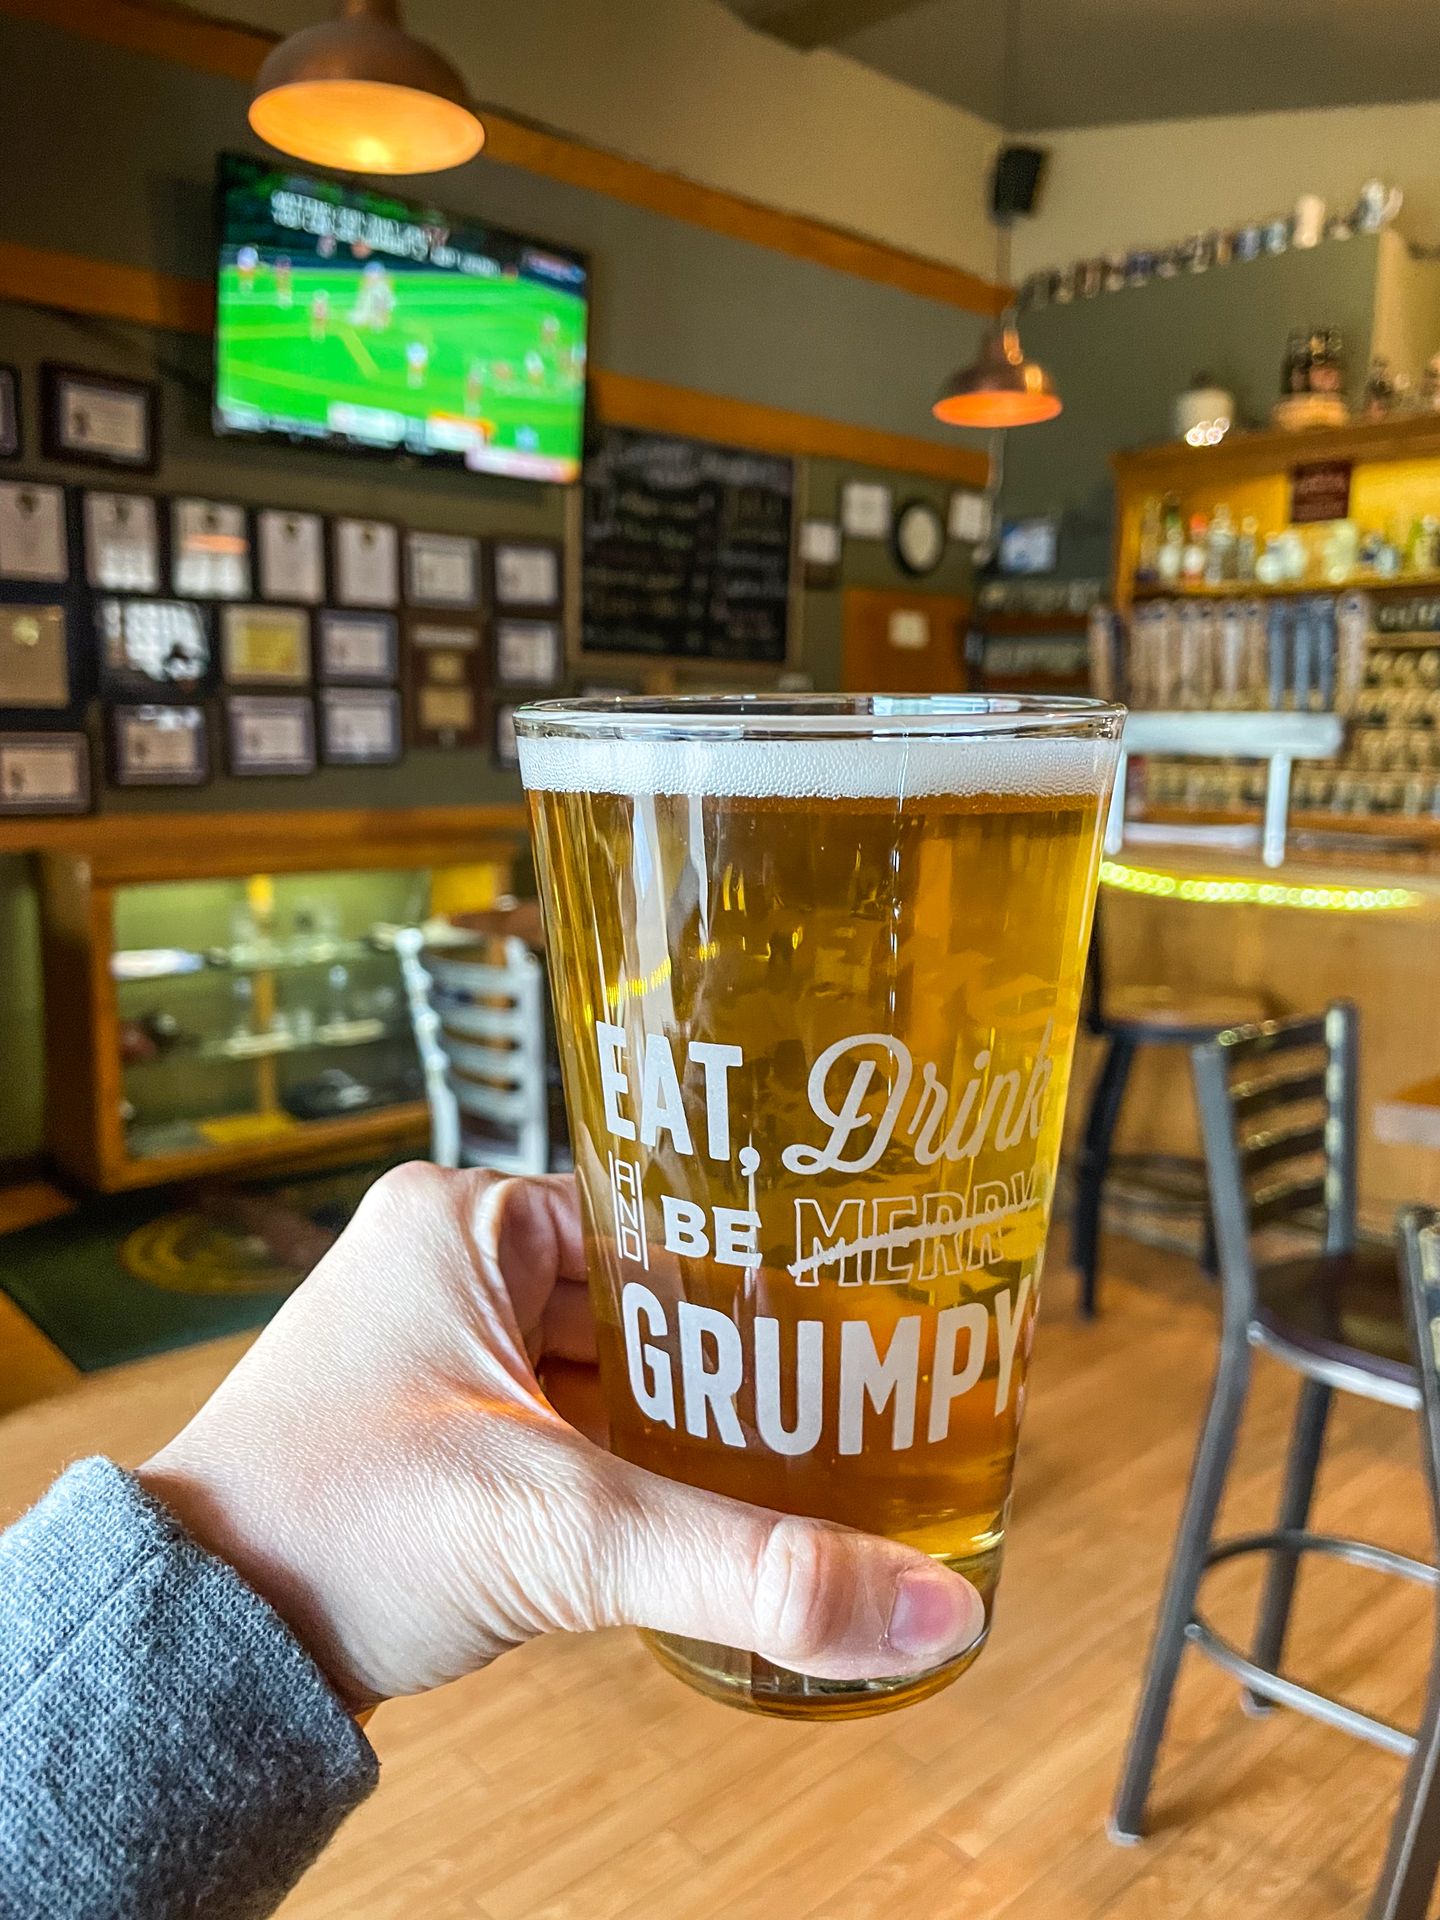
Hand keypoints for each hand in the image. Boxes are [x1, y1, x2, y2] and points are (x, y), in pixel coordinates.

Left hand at [140, 1166, 983, 1709]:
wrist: (203, 1649)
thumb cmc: (331, 1534)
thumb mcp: (563, 1530)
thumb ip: (749, 1567)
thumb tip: (923, 1610)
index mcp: (466, 1220)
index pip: (661, 1216)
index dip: (762, 1267)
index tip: (858, 1304)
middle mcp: (452, 1264)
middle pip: (647, 1294)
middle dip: (741, 1354)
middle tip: (861, 1386)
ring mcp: (444, 1347)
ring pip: (613, 1362)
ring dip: (693, 1411)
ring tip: (814, 1441)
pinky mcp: (443, 1426)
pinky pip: (573, 1417)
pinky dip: (638, 1456)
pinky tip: (713, 1494)